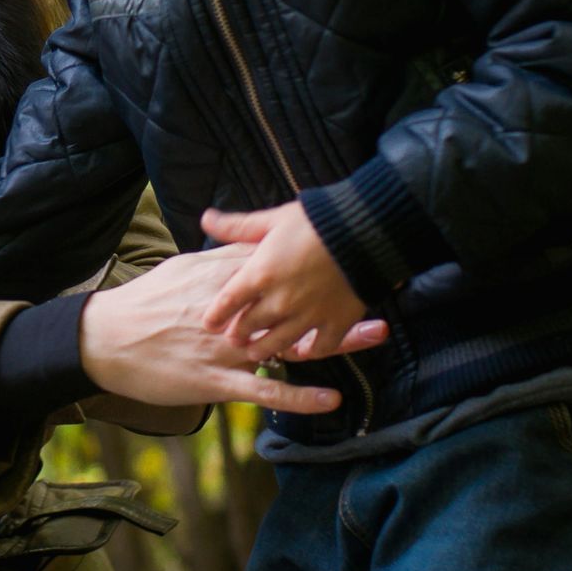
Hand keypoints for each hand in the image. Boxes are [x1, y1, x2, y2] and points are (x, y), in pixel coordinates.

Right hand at [78, 245, 387, 413]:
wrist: (103, 341)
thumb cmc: (141, 305)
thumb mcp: (178, 270)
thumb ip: (215, 258)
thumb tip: (246, 244)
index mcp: (217, 280)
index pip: (273, 262)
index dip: (313, 255)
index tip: (349, 245)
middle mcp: (228, 312)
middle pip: (293, 299)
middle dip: (337, 293)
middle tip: (380, 284)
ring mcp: (224, 348)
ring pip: (287, 343)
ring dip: (334, 340)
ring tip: (375, 335)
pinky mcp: (215, 381)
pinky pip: (264, 389)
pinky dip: (298, 395)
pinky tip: (332, 399)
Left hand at [200, 203, 367, 361]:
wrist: (365, 231)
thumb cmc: (315, 221)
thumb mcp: (272, 220)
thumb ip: (238, 226)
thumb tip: (206, 218)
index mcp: (260, 274)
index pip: (227, 302)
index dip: (215, 315)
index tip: (209, 324)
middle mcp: (280, 301)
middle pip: (250, 326)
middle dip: (238, 334)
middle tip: (233, 339)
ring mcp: (308, 315)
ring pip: (279, 343)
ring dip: (265, 348)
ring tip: (256, 352)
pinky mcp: (336, 323)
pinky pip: (320, 348)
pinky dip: (310, 352)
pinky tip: (304, 352)